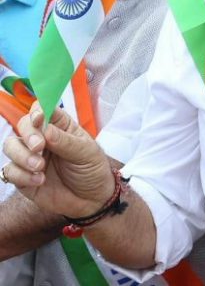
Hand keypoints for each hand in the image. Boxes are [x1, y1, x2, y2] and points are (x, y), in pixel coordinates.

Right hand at [2, 102, 113, 218]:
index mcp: (61, 126)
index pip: (44, 110)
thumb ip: (66, 142)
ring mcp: (31, 156)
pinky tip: (40, 181)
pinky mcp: (22, 176)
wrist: (91, 199)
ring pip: (11, 146)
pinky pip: (9, 171)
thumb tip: (45, 129)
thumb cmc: (92, 169)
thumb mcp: (86, 153)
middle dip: (28, 135)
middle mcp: (43, 138)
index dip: (38, 111)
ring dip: (21, 156)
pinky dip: (21, 175)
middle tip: (39, 147)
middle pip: (23, 125)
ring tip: (39, 167)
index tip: (39, 118)